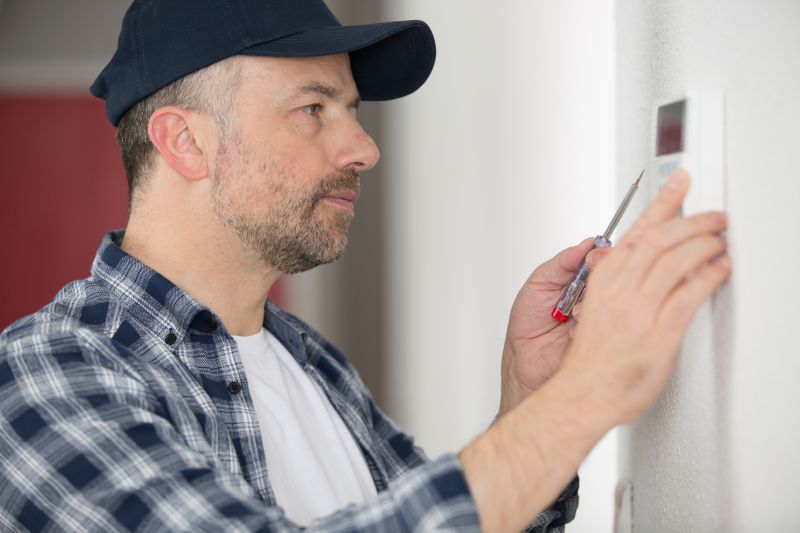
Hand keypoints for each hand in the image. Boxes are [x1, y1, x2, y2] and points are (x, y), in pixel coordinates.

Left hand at [499, 237, 609, 416]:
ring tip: (570, 313)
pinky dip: (589, 324)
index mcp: (581, 282)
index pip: (604, 260)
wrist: (525, 362)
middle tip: (584, 282)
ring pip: (614, 299)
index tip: (593, 256)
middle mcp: (595, 297)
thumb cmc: (528, 325)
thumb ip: (562, 263)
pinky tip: (574, 329)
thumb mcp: (539, 284)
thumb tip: (585, 245)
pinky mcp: (606, 337)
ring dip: (590, 303)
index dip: (601, 256)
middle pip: (615, 277)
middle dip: (599, 277)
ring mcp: (603, 317)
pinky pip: (609, 324)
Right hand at [559, 169, 730, 426]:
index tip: (678, 181)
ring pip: (676, 259)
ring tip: (721, 240)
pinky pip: (690, 293)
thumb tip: (623, 259)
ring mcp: (639, 309)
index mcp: (604, 279)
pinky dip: (710, 275)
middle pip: (661, 238)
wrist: (582, 393)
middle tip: (715, 215)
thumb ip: (611, 281)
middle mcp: (620, 288)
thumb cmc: (590, 358)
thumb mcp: (592, 308)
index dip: (662, 201)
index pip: (637, 229)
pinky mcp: (659, 331)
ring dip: (705, 243)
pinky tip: (720, 268)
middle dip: (694, 220)